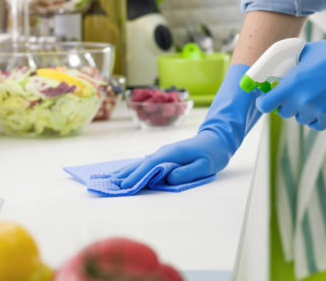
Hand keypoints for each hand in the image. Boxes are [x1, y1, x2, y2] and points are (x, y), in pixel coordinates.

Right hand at [112, 64, 262, 189]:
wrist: (217, 139)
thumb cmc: (213, 153)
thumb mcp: (205, 165)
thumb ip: (187, 173)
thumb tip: (168, 178)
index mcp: (171, 154)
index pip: (149, 166)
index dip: (136, 176)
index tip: (124, 186)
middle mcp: (163, 152)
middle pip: (139, 164)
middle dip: (124, 175)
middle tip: (108, 185)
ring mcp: (162, 153)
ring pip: (140, 163)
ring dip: (125, 171)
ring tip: (110, 179)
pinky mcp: (164, 156)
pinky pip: (145, 163)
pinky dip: (133, 169)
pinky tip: (125, 173)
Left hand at [255, 35, 325, 130]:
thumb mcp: (305, 52)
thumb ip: (290, 63)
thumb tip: (280, 66)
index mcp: (291, 85)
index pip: (265, 105)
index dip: (264, 102)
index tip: (267, 100)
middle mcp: (302, 101)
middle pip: (283, 113)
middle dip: (286, 104)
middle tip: (294, 94)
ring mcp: (317, 110)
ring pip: (301, 119)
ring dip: (303, 111)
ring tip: (313, 97)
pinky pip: (317, 125)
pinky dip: (318, 118)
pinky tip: (322, 106)